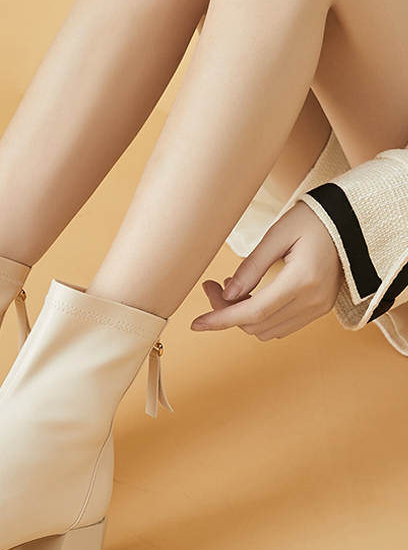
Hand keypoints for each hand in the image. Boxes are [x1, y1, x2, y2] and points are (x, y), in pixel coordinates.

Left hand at [191, 201, 342, 340]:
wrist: (353, 222)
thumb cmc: (315, 219)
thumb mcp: (277, 235)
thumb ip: (251, 267)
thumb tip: (227, 295)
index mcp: (302, 280)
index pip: (253, 312)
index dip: (221, 319)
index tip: (196, 323)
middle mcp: (313, 300)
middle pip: (256, 324)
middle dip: (226, 311)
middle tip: (212, 285)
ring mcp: (318, 308)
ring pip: (266, 330)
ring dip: (242, 315)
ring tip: (231, 287)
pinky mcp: (319, 309)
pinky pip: (281, 325)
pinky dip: (260, 316)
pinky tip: (251, 294)